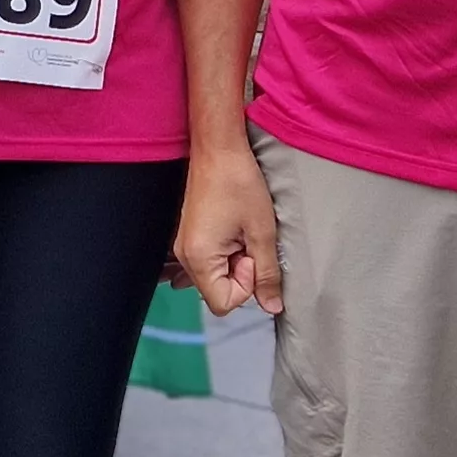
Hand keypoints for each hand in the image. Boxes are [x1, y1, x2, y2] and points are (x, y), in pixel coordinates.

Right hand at [171, 146, 282, 317]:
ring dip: (235, 262)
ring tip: (242, 233)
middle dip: (241, 273)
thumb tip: (272, 307)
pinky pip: (210, 260)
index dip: (246, 285)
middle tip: (250, 240)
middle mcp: (185, 257)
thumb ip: (267, 275)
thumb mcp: (262, 233)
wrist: (219, 149)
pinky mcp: (190, 236)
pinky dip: (226, 253)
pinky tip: (234, 232)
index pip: (223, 303)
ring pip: (216, 276)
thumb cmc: (240, 184)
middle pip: (218, 291)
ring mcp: (184, 246)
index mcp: (198, 259)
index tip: (252, 254)